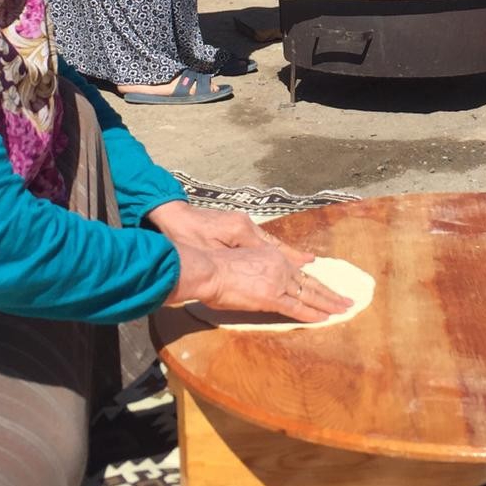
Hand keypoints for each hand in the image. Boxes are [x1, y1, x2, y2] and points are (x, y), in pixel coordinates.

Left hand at [148, 201, 312, 266]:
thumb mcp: (207, 251)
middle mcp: (247, 226)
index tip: (308, 272)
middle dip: (297, 261)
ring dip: (290, 256)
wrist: (170, 214)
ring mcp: (243, 225)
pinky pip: (262, 241)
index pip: (272, 252)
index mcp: (242, 232)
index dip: (291, 264)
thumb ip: (230, 261)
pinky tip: (282, 255)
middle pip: (278, 247)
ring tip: (308, 263)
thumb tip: (251, 270)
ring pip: (272, 243)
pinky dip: (276, 250)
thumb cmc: (185, 236)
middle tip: (315, 268)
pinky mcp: (236, 225)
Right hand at [167, 241, 351, 322]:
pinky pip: (297, 308)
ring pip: (309, 295)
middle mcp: (280, 266)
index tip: (326, 288)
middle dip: (330, 293)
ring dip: (328, 304)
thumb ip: (257, 270)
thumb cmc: (216, 267)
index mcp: (273, 256)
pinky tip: (325, 318)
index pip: (300, 272)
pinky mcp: (272, 297)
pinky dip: (312, 314)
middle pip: (310, 282)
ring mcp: (278, 281)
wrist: (209, 269)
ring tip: (344, 309)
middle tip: (346, 299)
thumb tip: (258, 282)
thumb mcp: (242, 260)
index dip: (315, 282)